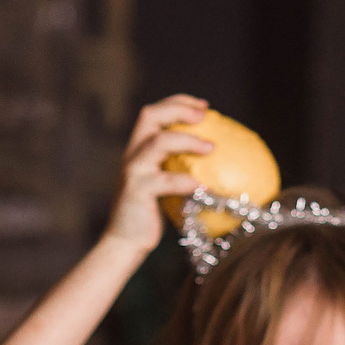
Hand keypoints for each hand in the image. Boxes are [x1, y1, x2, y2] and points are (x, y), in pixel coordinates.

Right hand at [106, 95, 214, 250]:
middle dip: (179, 109)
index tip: (204, 106)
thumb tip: (218, 163)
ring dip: (187, 140)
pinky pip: (163, 181)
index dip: (178, 103)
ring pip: (158, 142)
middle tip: (206, 115)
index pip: (154, 113)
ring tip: (211, 148)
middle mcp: (133, 154)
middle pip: (150, 116)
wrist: (125, 242)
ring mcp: (133, 171)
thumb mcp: (164, 186)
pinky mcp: (136, 191)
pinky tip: (203, 186)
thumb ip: (178, 169)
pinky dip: (184, 181)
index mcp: (139, 149)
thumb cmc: (151, 215)